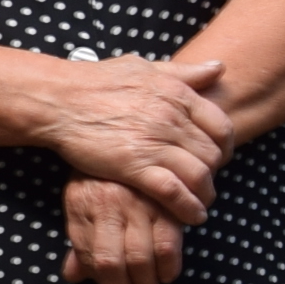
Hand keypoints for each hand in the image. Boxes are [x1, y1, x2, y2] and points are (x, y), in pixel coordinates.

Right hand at [30, 54, 231, 223]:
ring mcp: (154, 143)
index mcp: (176, 94)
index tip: (217, 157)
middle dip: (214, 174)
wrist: (60, 99)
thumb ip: (183, 71)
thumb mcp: (144, 67)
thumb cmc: (96, 81)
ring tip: (201, 204)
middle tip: (205, 183)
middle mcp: (171, 119)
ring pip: (199, 175)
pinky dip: (187, 207)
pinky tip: (191, 216)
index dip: (224, 146)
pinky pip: (173, 192)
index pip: (221, 126)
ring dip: (205, 194)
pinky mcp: (134, 166)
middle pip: (212, 154)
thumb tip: (219, 67)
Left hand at [61, 176, 188, 283]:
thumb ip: (79, 242)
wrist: (120, 132)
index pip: (96, 258)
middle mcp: (111, 203)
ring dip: (151, 280)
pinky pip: (172, 239)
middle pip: (120, 261)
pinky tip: (168, 272)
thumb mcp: (79, 203)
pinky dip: (172, 264)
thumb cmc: (97, 177)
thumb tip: (73, 277)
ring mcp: (140, 200)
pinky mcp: (167, 198)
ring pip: (148, 254)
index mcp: (84, 205)